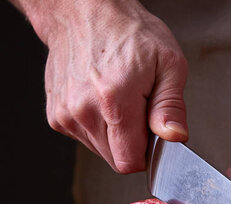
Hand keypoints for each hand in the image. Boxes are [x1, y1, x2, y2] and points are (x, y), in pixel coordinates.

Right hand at [40, 0, 187, 172]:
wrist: (83, 13)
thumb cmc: (128, 33)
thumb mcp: (168, 62)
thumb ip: (171, 106)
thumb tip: (174, 137)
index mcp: (114, 100)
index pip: (129, 162)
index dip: (146, 153)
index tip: (150, 132)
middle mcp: (84, 110)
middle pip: (115, 160)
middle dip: (131, 143)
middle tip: (136, 108)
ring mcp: (66, 115)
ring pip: (99, 151)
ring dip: (113, 135)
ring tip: (117, 100)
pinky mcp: (55, 116)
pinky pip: (84, 138)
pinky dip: (96, 126)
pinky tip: (100, 100)